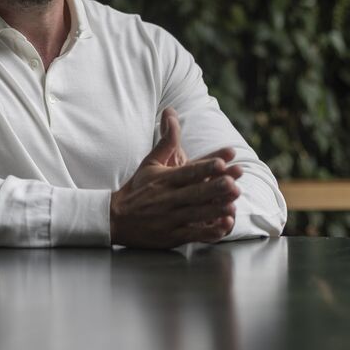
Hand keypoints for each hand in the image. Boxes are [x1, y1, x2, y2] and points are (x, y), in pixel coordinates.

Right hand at [109, 107, 241, 248]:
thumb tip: (172, 113)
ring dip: (215, 210)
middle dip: (215, 188)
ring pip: (196, 214)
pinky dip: (209, 232)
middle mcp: (168, 198)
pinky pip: (193, 235)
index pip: (188, 171)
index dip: (205, 167)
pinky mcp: (172, 236)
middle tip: (234, 182)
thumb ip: (166, 141)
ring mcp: (170, 218)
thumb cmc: (137, 188)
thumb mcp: (150, 162)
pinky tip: (223, 227)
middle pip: (195, 193)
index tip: (222, 162)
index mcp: (164, 180)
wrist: (115, 219)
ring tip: (233, 205)